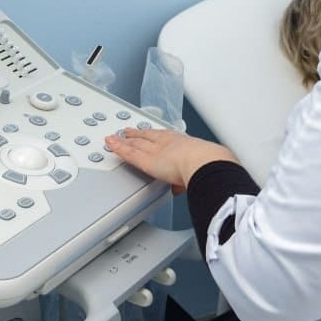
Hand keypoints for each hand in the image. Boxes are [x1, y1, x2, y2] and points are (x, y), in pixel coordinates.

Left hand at [105, 128, 237, 193]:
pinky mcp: (146, 160)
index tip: (148, 133)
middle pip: (146, 136)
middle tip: (127, 132)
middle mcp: (167, 143)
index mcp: (182, 142)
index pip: (163, 136)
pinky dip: (118, 148)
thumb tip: (180, 188)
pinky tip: (110, 144)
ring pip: (136, 143)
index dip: (153, 134)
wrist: (205, 163)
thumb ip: (185, 180)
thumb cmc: (209, 164)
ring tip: (115, 138)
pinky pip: (128, 152)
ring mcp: (155, 150)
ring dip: (125, 140)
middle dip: (136, 134)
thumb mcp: (200, 169)